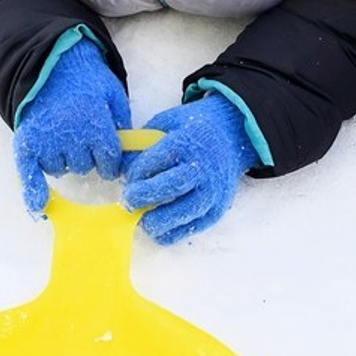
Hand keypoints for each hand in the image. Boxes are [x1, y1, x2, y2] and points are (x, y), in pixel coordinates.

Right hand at [13, 38, 129, 214]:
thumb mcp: (113, 95)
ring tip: (65, 137)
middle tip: (85, 138)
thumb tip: (132, 155)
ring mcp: (46, 139)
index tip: (110, 159)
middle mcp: (70, 134)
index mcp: (95, 122)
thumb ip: (122, 125)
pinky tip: (39, 208)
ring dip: (65, 160)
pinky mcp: (26, 141)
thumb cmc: (88, 79)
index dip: (112, 162)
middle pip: (85, 166)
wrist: (53, 61)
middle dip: (88, 158)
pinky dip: (33, 192)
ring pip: (61, 169)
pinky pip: (29, 174)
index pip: (109, 161)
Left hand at [122, 95, 259, 245]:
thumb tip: (123, 169)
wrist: (232, 136)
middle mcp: (202, 168)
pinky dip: (172, 232)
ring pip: (182, 213)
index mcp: (186, 142)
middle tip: (128, 202)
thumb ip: (145, 143)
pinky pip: (192, 228)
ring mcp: (212, 190)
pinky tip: (158, 226)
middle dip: (143, 197)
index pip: (155, 161)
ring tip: (141, 218)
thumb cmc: (193, 129)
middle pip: (170, 187)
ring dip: (156, 220)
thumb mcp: (167, 123)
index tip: (128, 179)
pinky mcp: (217, 209)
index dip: (137, 173)